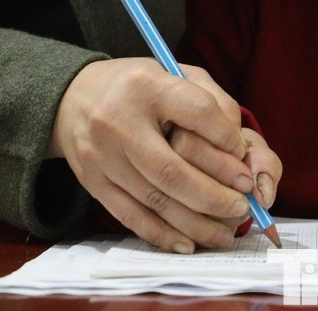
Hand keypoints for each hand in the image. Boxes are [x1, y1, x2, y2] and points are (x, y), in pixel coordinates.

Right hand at [49, 58, 279, 252]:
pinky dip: (163, 234)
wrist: (74, 98)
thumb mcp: (176, 74)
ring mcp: (103, 156)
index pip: (197, 111)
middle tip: (243, 206)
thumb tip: (239, 149)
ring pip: (155, 200)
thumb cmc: (139, 88)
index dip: (227, 137)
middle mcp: (119, 122)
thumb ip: (214, 102)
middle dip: (215, 195)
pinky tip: (189, 243)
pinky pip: (131, 216)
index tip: (244, 156)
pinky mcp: (93, 183)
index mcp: (147, 85)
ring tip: (226, 232)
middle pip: (173, 170)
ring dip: (196, 222)